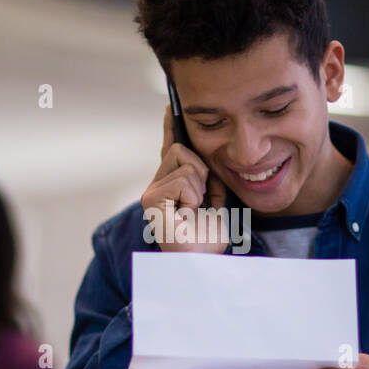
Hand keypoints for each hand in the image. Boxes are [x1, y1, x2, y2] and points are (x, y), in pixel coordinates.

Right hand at [141, 104, 229, 253]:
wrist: (203, 262)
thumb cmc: (208, 238)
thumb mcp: (217, 201)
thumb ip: (211, 179)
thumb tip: (208, 159)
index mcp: (172, 184)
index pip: (171, 149)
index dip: (170, 127)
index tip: (171, 105)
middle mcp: (157, 185)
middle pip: (182, 149)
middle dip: (201, 171)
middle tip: (202, 199)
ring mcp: (151, 191)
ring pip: (185, 163)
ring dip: (199, 186)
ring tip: (194, 209)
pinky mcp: (151, 199)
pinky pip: (184, 180)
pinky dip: (193, 197)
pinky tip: (186, 214)